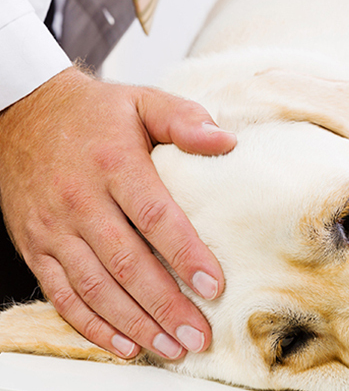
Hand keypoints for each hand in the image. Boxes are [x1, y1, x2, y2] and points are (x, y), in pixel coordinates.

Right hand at [0, 67, 235, 359]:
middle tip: (200, 335)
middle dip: (165, 305)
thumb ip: (185, 120)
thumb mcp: (142, 101)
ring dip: (135, 324)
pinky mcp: (36, 247)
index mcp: (113, 163)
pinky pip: (62, 295)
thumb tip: (227, 142)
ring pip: (95, 287)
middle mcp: (80, 200)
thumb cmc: (96, 113)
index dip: (184, 254)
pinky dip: (93, 325)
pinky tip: (125, 344)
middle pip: (126, 263)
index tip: (214, 285)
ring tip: (173, 348)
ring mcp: (53, 228)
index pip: (153, 216)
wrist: (22, 113)